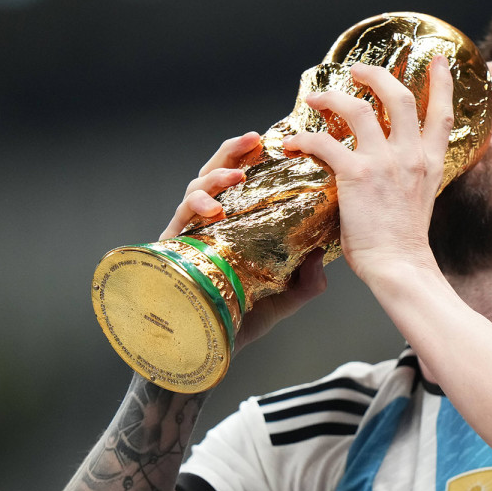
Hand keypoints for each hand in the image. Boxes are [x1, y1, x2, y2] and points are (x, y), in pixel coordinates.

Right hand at [162, 132, 327, 349]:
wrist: (213, 351)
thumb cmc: (245, 321)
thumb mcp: (286, 298)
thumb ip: (307, 280)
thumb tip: (320, 255)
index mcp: (238, 227)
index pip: (245, 185)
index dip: (255, 160)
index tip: (276, 142)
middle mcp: (212, 226)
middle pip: (218, 175)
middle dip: (233, 152)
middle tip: (253, 139)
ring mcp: (190, 235)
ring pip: (195, 189)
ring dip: (216, 176)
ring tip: (237, 174)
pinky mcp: (171, 249)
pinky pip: (178, 219)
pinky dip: (195, 206)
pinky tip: (213, 208)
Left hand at [281, 57, 455, 281]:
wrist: (400, 266)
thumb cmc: (403, 244)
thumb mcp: (421, 201)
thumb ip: (411, 177)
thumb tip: (392, 171)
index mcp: (431, 163)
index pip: (443, 114)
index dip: (441, 82)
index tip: (439, 61)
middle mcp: (411, 156)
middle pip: (399, 96)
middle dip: (376, 75)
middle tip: (358, 70)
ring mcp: (385, 162)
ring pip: (358, 108)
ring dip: (333, 96)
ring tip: (317, 97)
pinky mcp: (357, 175)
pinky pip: (325, 142)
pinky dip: (304, 138)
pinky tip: (293, 144)